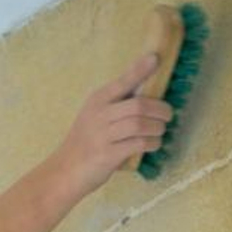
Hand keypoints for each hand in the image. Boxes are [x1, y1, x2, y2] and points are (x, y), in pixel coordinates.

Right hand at [47, 53, 173, 202]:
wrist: (64, 172)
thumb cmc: (85, 144)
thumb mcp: (95, 116)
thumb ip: (117, 104)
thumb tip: (147, 93)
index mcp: (97, 101)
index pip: (123, 81)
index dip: (141, 70)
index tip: (156, 58)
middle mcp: (99, 115)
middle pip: (138, 105)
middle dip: (160, 109)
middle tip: (168, 115)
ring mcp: (102, 135)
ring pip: (140, 124)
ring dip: (157, 127)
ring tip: (160, 131)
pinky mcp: (107, 155)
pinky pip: (137, 144)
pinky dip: (151, 143)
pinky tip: (153, 144)